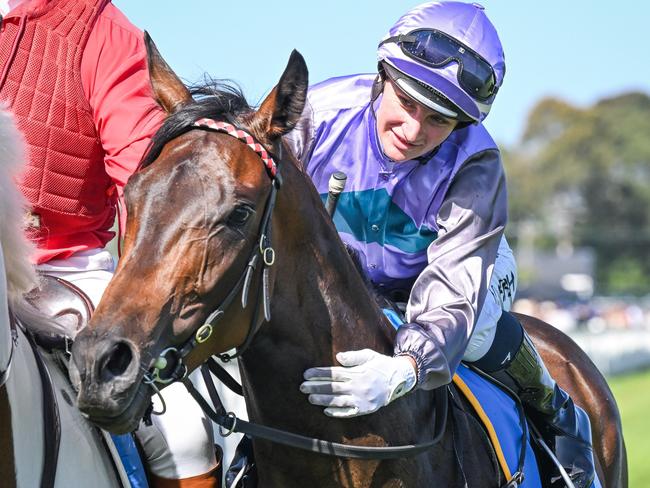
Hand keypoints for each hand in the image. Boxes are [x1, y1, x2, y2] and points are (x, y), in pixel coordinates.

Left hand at [300, 349, 416, 417]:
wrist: (400, 379)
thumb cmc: (381, 365)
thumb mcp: (369, 355)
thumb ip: (354, 357)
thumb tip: (338, 357)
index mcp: (357, 373)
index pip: (333, 373)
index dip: (318, 374)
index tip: (306, 374)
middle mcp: (358, 386)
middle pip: (332, 388)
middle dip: (316, 387)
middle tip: (302, 387)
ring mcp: (361, 399)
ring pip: (338, 401)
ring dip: (323, 400)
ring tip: (310, 398)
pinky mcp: (365, 409)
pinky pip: (349, 412)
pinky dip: (337, 412)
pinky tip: (326, 410)